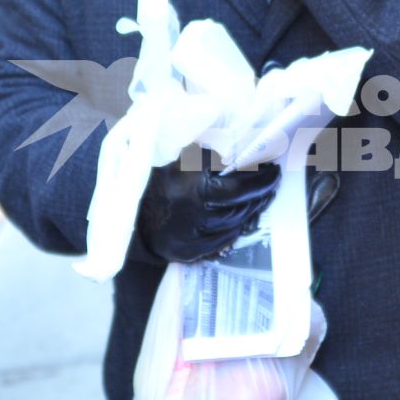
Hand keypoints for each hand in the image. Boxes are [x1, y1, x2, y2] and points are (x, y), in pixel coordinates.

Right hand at [138, 149, 280, 262]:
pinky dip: (234, 228)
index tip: (274, 170)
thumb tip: (245, 147)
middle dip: (260, 194)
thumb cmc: (155, 174)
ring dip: (250, 210)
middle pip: (241, 207)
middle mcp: (195, 215)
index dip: (262, 179)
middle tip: (272, 182)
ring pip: (234, 225)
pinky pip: (221, 242)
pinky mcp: (187, 252)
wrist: (125, 206)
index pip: (241, 186)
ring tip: (259, 197)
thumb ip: (212, 153)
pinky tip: (240, 216)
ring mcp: (191, 237)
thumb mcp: (181, 154)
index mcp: (194, 188)